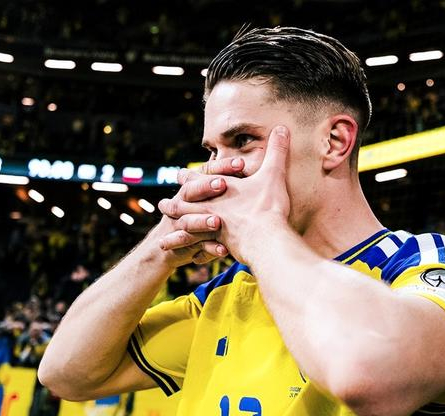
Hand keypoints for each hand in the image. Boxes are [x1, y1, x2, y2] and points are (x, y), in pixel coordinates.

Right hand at [157, 156, 245, 263]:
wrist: (167, 248)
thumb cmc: (197, 217)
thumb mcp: (205, 198)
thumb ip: (223, 184)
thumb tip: (251, 167)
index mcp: (190, 189)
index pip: (204, 172)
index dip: (220, 167)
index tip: (241, 163)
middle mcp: (182, 204)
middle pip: (189, 191)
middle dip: (204, 187)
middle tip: (222, 184)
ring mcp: (179, 224)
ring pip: (189, 221)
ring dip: (202, 221)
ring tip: (217, 222)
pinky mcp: (182, 245)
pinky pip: (196, 247)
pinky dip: (210, 249)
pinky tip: (224, 250)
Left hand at [159, 126, 290, 263]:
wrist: (265, 239)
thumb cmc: (267, 206)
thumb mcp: (273, 174)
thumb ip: (276, 152)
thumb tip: (281, 127)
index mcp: (219, 190)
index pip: (199, 179)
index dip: (189, 177)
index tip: (178, 175)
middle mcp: (211, 208)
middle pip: (186, 205)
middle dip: (174, 205)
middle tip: (163, 206)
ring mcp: (212, 227)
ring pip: (188, 229)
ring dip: (176, 233)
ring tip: (165, 239)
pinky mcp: (219, 245)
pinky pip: (202, 249)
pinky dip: (197, 253)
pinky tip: (192, 260)